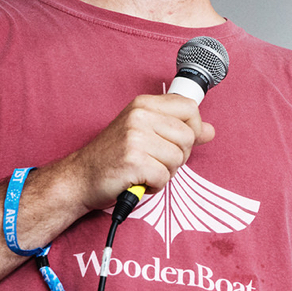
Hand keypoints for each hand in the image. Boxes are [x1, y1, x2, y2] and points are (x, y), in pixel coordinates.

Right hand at [66, 93, 214, 210]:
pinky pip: (165, 177)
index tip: (178, 141)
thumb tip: (210, 130)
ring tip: (144, 170)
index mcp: (143, 104)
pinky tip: (138, 180)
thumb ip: (177, 129)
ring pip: (178, 159)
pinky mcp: (133, 161)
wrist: (81, 177)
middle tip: (154, 160)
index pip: (189, 107)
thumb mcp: (145, 133)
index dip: (193, 127)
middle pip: (188, 137)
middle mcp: (139, 116)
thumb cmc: (113, 156)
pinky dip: (154, 186)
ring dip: (165, 172)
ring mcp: (135, 138)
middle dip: (178, 156)